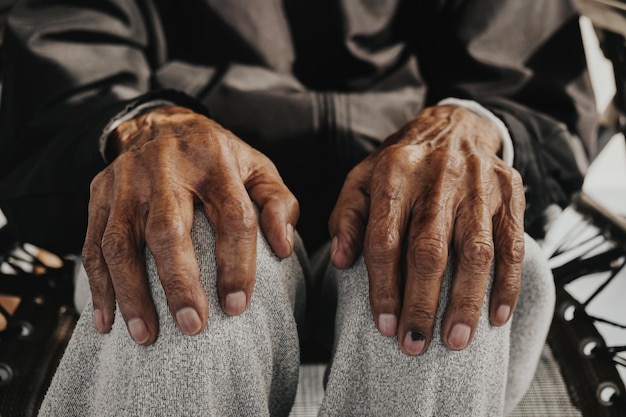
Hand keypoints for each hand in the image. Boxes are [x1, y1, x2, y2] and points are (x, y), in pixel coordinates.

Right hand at [82, 105, 298, 344]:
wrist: (161, 123)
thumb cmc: (217, 157)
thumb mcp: (257, 168)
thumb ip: (277, 202)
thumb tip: (282, 247)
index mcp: (214, 160)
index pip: (232, 216)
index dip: (237, 264)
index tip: (237, 306)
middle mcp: (166, 167)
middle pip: (168, 229)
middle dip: (179, 282)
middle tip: (191, 326)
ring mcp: (126, 179)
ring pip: (121, 242)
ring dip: (132, 293)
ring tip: (146, 335)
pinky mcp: (100, 193)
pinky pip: (92, 243)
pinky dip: (99, 286)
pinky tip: (108, 320)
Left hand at [329, 104, 524, 354]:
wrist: (455, 126)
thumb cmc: (402, 163)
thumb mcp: (363, 178)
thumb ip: (348, 217)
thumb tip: (340, 260)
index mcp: (395, 173)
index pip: (384, 239)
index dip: (383, 287)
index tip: (384, 325)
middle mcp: (437, 178)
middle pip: (429, 250)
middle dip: (421, 303)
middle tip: (414, 343)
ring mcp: (478, 185)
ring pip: (474, 252)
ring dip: (465, 301)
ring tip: (454, 340)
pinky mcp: (509, 193)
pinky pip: (512, 244)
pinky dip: (507, 284)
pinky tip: (497, 316)